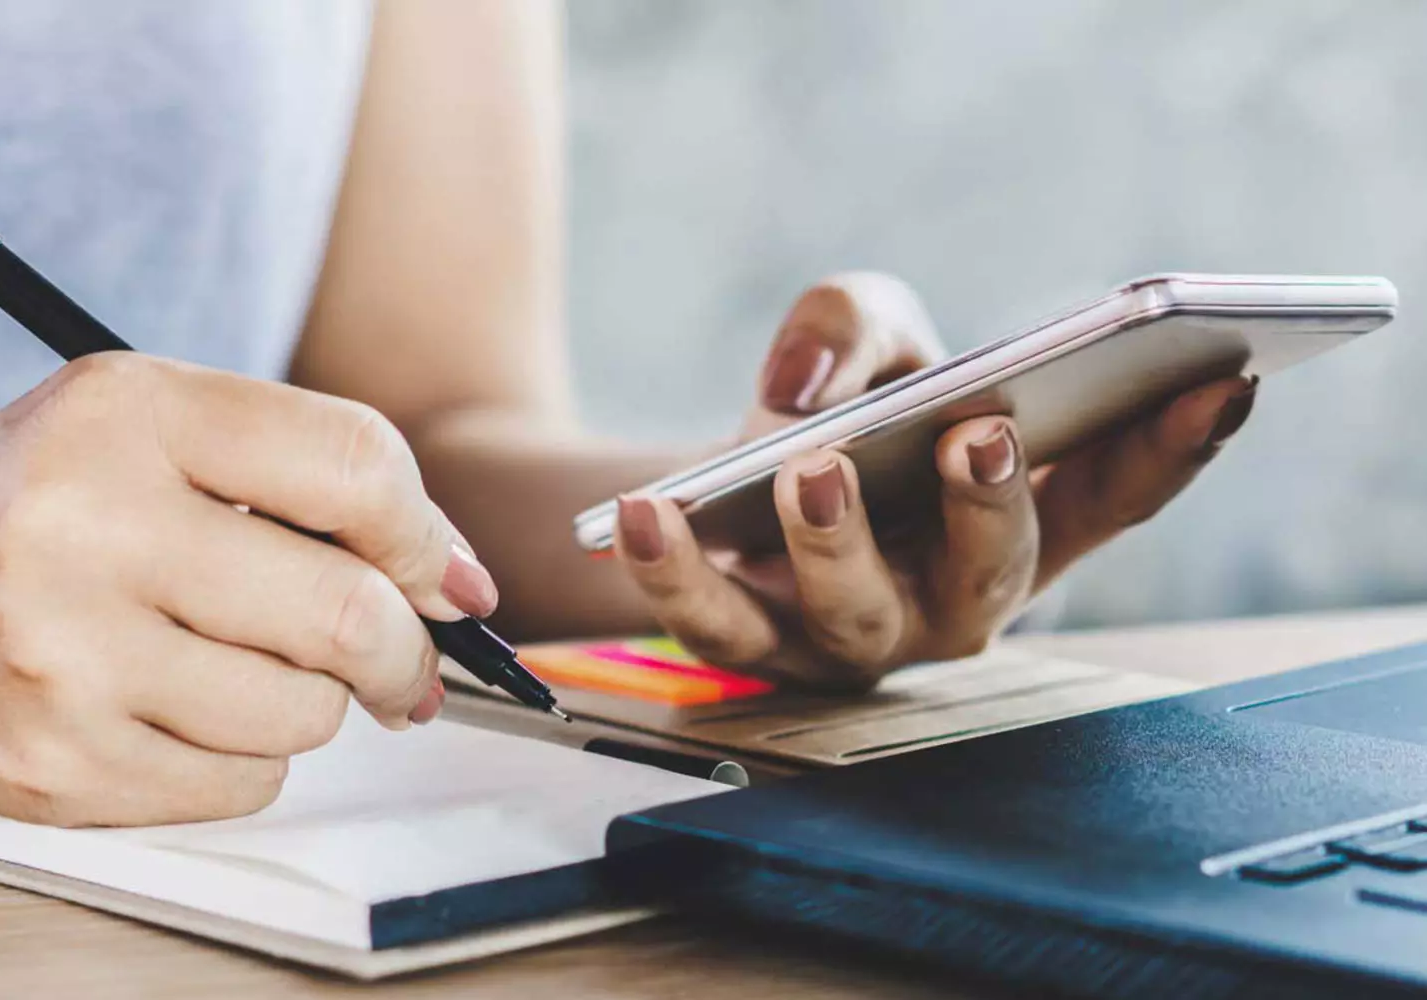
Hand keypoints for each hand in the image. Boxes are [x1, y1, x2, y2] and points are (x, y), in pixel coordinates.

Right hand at [0, 354, 495, 825]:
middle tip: (404, 661)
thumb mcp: (133, 433)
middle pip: (350, 610)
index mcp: (122, 413)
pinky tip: (183, 713)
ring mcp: (68, 657)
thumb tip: (453, 578)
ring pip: (306, 712)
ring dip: (310, 702)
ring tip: (241, 666)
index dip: (427, 533)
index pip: (353, 463)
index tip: (449, 577)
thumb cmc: (14, 514)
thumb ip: (292, 474)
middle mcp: (89, 525)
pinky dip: (245, 757)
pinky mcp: (58, 767)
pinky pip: (244, 783)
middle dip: (404, 649)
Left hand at [614, 273, 1255, 687]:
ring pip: (856, 613)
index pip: (1112, 494)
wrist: (726, 490)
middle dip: (990, 503)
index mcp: (1016, 518)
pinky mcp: (752, 648)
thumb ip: (858, 317)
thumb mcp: (865, 336)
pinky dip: (675, 573)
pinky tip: (645, 513)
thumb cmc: (838, 411)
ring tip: (811, 468)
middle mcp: (951, 594)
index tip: (1223, 382)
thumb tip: (811, 383)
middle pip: (993, 569)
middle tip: (979, 432)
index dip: (1173, 448)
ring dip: (837, 543)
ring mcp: (854, 634)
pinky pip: (714, 626)